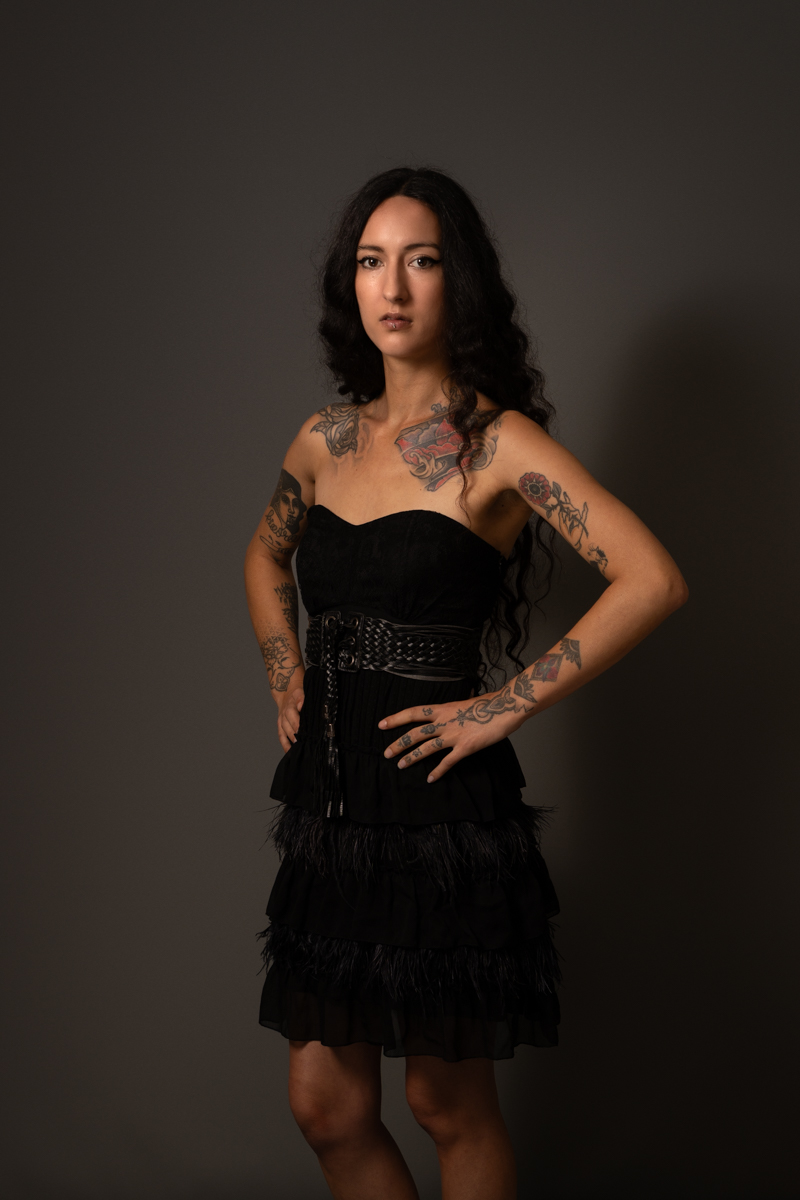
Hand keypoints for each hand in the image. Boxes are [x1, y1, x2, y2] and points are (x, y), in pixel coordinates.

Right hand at [277, 685, 304, 751]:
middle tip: (301, 744)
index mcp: (289, 707)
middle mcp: (283, 715)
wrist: (285, 692)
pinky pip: (281, 737)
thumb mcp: (300, 692)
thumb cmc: (296, 693)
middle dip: (294, 736)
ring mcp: (281, 722)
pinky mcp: (280, 726)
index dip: (297, 725)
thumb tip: (300, 705)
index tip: (302, 733)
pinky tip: (289, 753)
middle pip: (288, 728)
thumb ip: (301, 698)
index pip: (293, 717)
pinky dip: (285, 745)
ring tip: (295, 752)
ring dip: (289, 743)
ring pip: (284, 734)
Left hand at [379, 685, 526, 781]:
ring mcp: (454, 734)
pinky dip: (438, 771)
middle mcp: (444, 721)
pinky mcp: (466, 747)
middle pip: (415, 733)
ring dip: (412, 757)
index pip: (413, 713)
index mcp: (443, 708)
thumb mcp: (465, 701)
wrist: (505, 708)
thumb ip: (455, 707)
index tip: (381, 724)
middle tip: (386, 753)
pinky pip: (448, 761)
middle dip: (398, 743)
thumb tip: (452, 704)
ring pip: (427, 748)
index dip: (396, 718)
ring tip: (401, 765)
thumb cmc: (488, 704)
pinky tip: (430, 779)